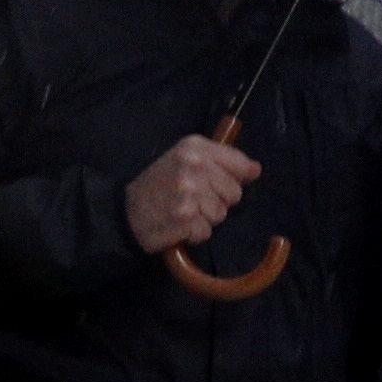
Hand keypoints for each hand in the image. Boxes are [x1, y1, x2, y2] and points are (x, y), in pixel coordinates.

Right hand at [125, 134, 260, 255]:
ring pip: (221, 214)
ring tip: (183, 211)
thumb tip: (255, 169)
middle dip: (217, 200)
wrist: (127, 213)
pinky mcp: (185, 219)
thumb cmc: (158, 186)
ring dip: (205, 219)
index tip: (217, 183)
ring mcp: (189, 193)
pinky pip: (207, 232)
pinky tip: (178, 225)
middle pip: (234, 193)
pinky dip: (194, 234)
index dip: (234, 178)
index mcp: (194, 147)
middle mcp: (192, 166)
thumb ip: (221, 160)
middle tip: (192, 199)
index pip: (239, 164)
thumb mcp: (184, 159)